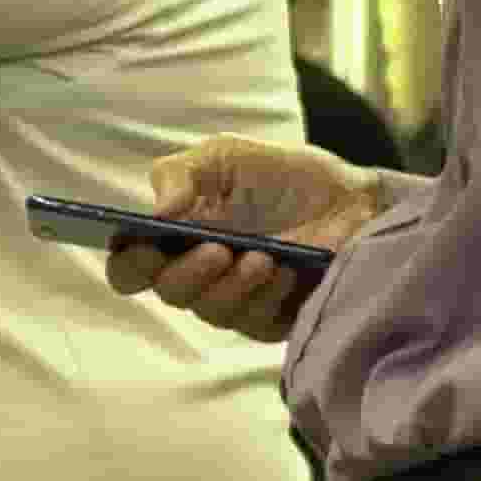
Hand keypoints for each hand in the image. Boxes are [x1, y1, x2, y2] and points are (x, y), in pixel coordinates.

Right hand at [106, 138, 384, 346]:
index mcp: (173, 238)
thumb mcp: (225, 156)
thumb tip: (157, 212)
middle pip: (170, 292)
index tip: (145, 247)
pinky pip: (257, 323)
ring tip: (263, 256)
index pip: (131, 267)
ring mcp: (237, 298)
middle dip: (189, 273)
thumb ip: (180, 173)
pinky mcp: (275, 317)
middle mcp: (198, 274)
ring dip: (233, 286)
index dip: (129, 264)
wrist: (351, 195)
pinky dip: (268, 299)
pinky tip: (286, 273)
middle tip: (219, 249)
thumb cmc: (281, 175)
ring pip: (213, 312)